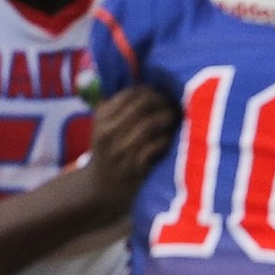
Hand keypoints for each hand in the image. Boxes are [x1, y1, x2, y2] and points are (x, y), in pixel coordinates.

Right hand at [84, 85, 180, 214]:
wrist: (102, 186)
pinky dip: (164, 140)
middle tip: (173, 103)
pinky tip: (168, 138)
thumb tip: (149, 87)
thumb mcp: (106, 126)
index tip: (161, 93)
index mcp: (101, 117)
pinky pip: (153, 148)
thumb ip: (121, 108)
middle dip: (160, 102)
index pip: (128, 94)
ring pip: (147, 125)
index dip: (149, 91)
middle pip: (139, 107)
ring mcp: (120, 150)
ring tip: (173, 117)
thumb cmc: (110, 151)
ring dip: (165, 119)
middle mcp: (107, 132)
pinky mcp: (133, 167)